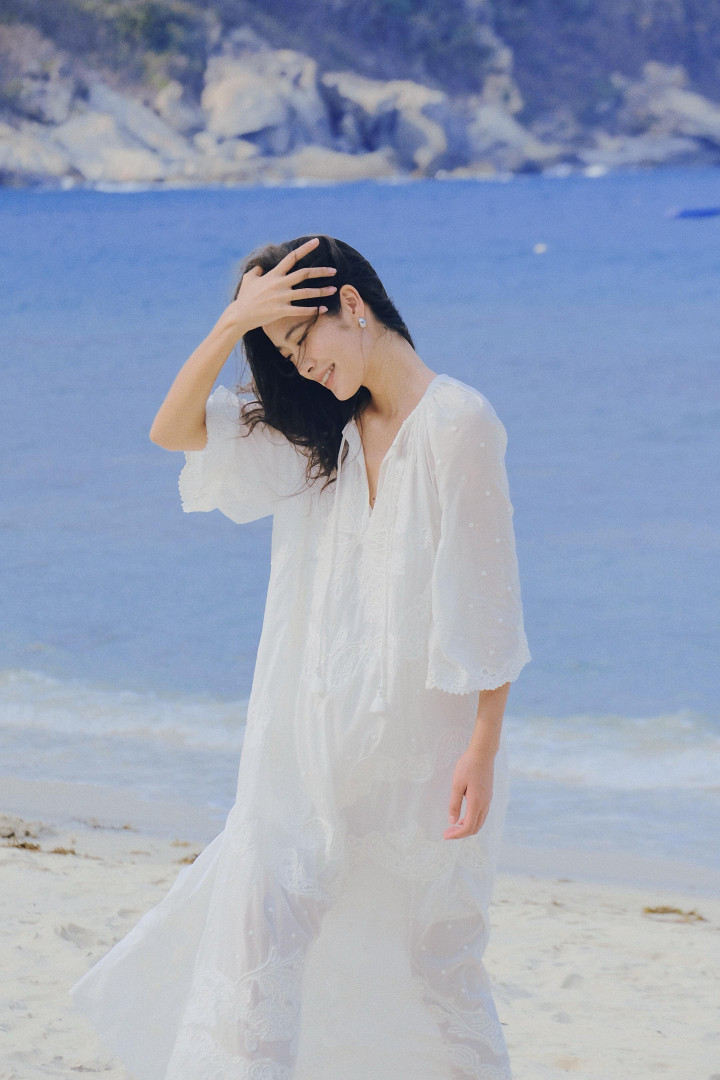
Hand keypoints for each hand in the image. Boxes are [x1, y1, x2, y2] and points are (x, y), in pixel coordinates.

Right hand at [222, 237, 337, 333]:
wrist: (239, 315)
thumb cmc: (245, 297)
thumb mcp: (249, 279)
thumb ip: (256, 271)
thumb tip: (260, 267)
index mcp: (274, 274)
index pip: (292, 257)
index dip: (305, 248)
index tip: (317, 242)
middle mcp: (279, 284)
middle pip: (304, 274)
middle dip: (321, 271)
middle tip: (334, 270)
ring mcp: (281, 297)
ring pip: (306, 293)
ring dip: (321, 291)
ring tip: (333, 290)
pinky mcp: (281, 311)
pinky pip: (301, 310)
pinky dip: (313, 310)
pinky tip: (323, 309)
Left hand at [443, 746, 494, 839]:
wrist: (483, 753)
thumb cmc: (468, 766)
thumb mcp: (457, 784)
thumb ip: (454, 804)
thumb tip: (452, 821)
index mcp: (477, 802)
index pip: (468, 827)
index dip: (456, 835)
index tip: (445, 835)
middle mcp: (485, 804)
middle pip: (475, 828)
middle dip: (461, 833)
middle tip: (447, 831)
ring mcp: (488, 800)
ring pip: (479, 822)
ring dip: (467, 827)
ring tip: (453, 825)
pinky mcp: (488, 796)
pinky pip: (482, 814)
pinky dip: (472, 820)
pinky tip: (462, 815)